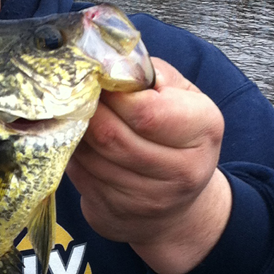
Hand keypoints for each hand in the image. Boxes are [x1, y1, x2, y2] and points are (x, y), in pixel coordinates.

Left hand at [66, 58, 231, 273]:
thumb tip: (108, 59)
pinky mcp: (115, 215)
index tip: (97, 77)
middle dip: (87, 109)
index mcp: (203, 130)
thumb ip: (149, 74)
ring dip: (73, 130)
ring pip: (90, 156)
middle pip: (112, 136)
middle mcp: (182, 171)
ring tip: (71, 113)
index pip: (147, 112)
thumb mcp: (181, 96)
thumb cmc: (177, 136)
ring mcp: (148, 200)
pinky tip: (74, 139)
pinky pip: (79, 176)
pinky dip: (70, 153)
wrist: (179, 210)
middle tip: (74, 92)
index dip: (113, 92)